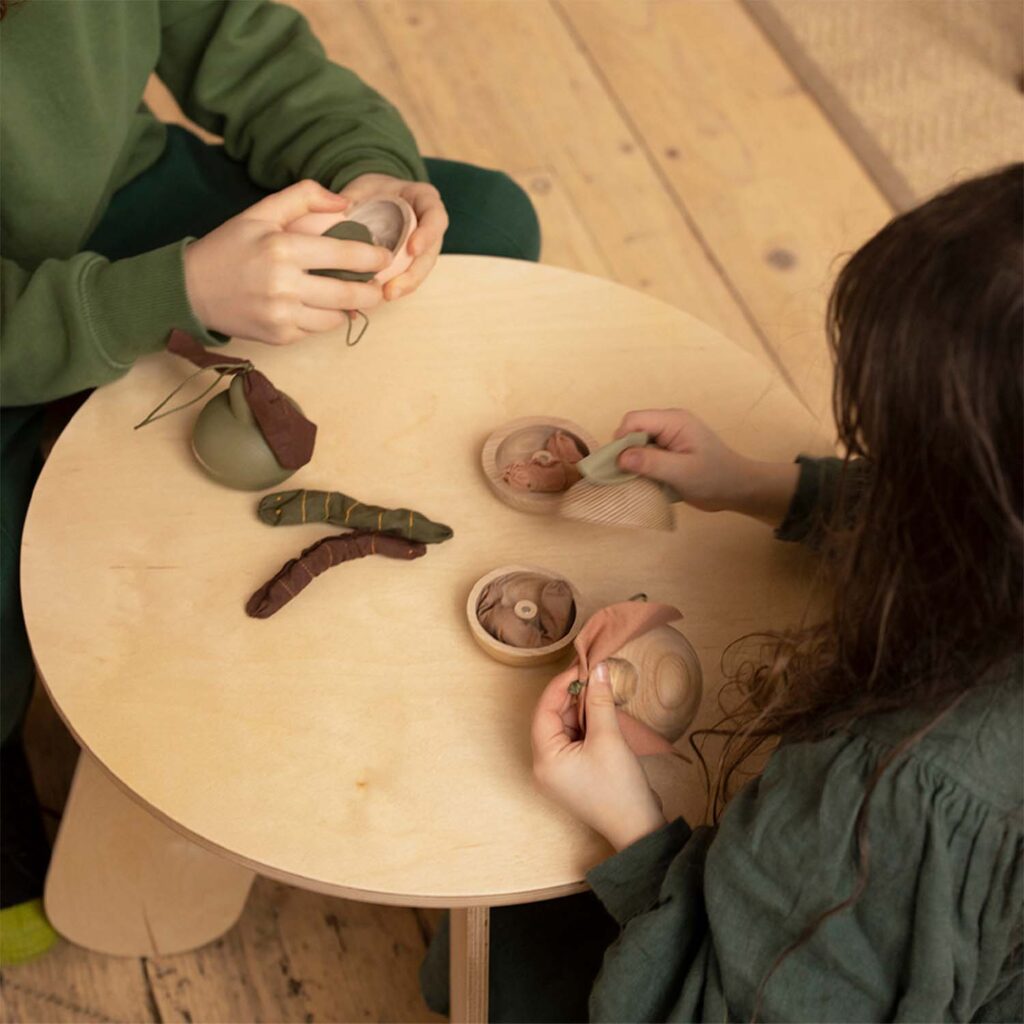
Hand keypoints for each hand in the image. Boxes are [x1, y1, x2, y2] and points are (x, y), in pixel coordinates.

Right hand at [184, 179, 388, 344]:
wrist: (191, 290)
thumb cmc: (230, 247)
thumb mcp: (261, 212)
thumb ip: (304, 197)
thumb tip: (345, 202)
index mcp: (282, 248)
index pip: (344, 255)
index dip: (372, 258)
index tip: (385, 257)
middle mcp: (284, 284)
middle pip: (348, 293)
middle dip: (371, 291)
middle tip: (379, 286)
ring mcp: (282, 314)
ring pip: (337, 317)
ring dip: (351, 308)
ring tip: (356, 297)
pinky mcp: (280, 336)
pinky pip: (317, 330)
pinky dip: (325, 320)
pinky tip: (324, 308)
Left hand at [339, 173, 447, 300]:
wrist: (375, 198)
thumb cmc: (375, 190)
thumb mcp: (364, 186)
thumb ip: (354, 197)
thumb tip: (338, 215)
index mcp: (425, 201)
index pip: (435, 218)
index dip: (427, 235)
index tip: (412, 249)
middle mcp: (429, 227)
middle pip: (430, 254)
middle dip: (413, 274)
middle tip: (394, 288)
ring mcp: (422, 248)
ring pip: (420, 271)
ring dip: (404, 286)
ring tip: (385, 296)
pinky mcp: (410, 264)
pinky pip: (405, 278)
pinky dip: (392, 288)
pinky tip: (376, 297)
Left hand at [532, 662, 665, 850]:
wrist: (638, 828)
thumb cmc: (619, 788)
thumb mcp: (608, 738)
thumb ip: (599, 701)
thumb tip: (598, 668)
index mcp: (544, 759)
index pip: (544, 710)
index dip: (561, 685)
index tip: (582, 667)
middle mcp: (544, 765)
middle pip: (552, 718)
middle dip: (572, 695)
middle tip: (593, 674)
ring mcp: (558, 771)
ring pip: (563, 727)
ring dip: (580, 708)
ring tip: (599, 689)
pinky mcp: (572, 773)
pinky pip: (573, 739)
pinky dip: (585, 722)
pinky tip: (600, 709)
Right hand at [614, 409, 798, 525]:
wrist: (737, 490)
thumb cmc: (714, 478)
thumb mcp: (682, 472)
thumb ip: (651, 462)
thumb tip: (620, 457)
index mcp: (673, 421)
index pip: (633, 420)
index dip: (621, 441)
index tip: (621, 466)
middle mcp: (668, 424)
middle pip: (632, 431)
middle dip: (625, 452)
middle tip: (629, 476)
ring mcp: (667, 438)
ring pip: (636, 444)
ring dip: (633, 462)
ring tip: (638, 481)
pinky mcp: (667, 452)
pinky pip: (644, 455)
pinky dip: (641, 468)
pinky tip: (646, 482)